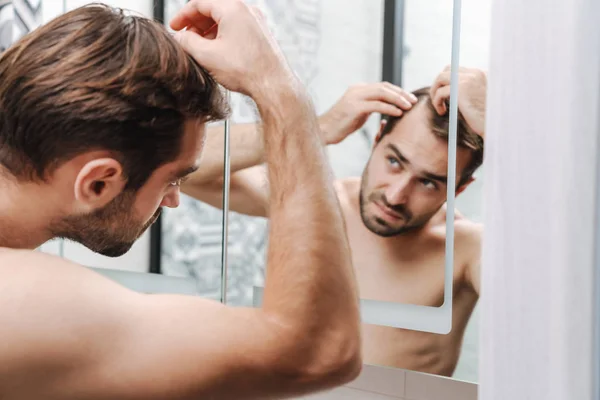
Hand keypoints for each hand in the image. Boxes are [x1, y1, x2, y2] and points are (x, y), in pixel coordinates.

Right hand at [170, 0, 293, 97]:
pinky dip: (223, 35)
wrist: (274, 85)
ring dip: (209, 30)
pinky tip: (217, 51)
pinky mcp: (262, 34)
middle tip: (186, 38)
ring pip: (226, 18)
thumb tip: (180, 37)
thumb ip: (187, 42)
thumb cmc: (246, 70)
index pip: (200, 2)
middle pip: (214, 8)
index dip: (183, 15)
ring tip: (200, 47)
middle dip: (196, 22)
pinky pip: (238, 27)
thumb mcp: (207, 56)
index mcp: (233, 8)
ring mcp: (257, 21)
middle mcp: (247, 10)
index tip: (175, 27)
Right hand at [319, 82, 417, 144]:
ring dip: (398, 100)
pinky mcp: (354, 107)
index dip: (398, 91)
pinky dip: (389, 108)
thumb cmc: (341, 125)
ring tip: (409, 107)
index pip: (383, 86)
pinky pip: (376, 105)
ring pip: (382, 94)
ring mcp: (355, 97)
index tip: (410, 99)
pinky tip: (398, 113)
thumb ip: (370, 107)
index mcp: (358, 89)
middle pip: (385, 87)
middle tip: (414, 102)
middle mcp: (357, 90)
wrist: (323, 131)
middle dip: (401, 94)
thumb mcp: (358, 113)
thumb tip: (387, 108)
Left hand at [430, 66, 486, 137]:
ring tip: (438, 105)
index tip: (445, 95)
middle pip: (447, 69)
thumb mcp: (482, 101)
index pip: (458, 69)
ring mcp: (468, 79)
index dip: (448, 81)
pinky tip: (442, 111)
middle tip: (438, 98)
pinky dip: (436, 102)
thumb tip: (453, 92)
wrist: (498, 126)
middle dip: (438, 83)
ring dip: (435, 92)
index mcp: (482, 74)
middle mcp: (476, 73)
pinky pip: (440, 92)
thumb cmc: (490, 119)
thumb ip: (470, 92)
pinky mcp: (461, 90)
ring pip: (440, 78)